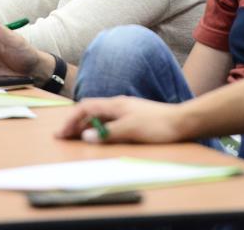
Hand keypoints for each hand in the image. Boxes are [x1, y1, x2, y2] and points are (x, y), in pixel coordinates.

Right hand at [56, 96, 185, 143]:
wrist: (183, 122)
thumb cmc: (158, 125)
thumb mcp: (132, 130)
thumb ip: (108, 132)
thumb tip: (86, 136)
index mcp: (115, 104)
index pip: (85, 107)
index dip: (71, 119)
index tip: (61, 133)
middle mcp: (118, 105)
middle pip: (90, 111)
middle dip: (74, 123)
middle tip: (62, 137)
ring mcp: (126, 111)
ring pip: (99, 117)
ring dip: (85, 126)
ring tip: (75, 139)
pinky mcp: (133, 119)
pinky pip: (108, 122)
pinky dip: (98, 129)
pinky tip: (99, 137)